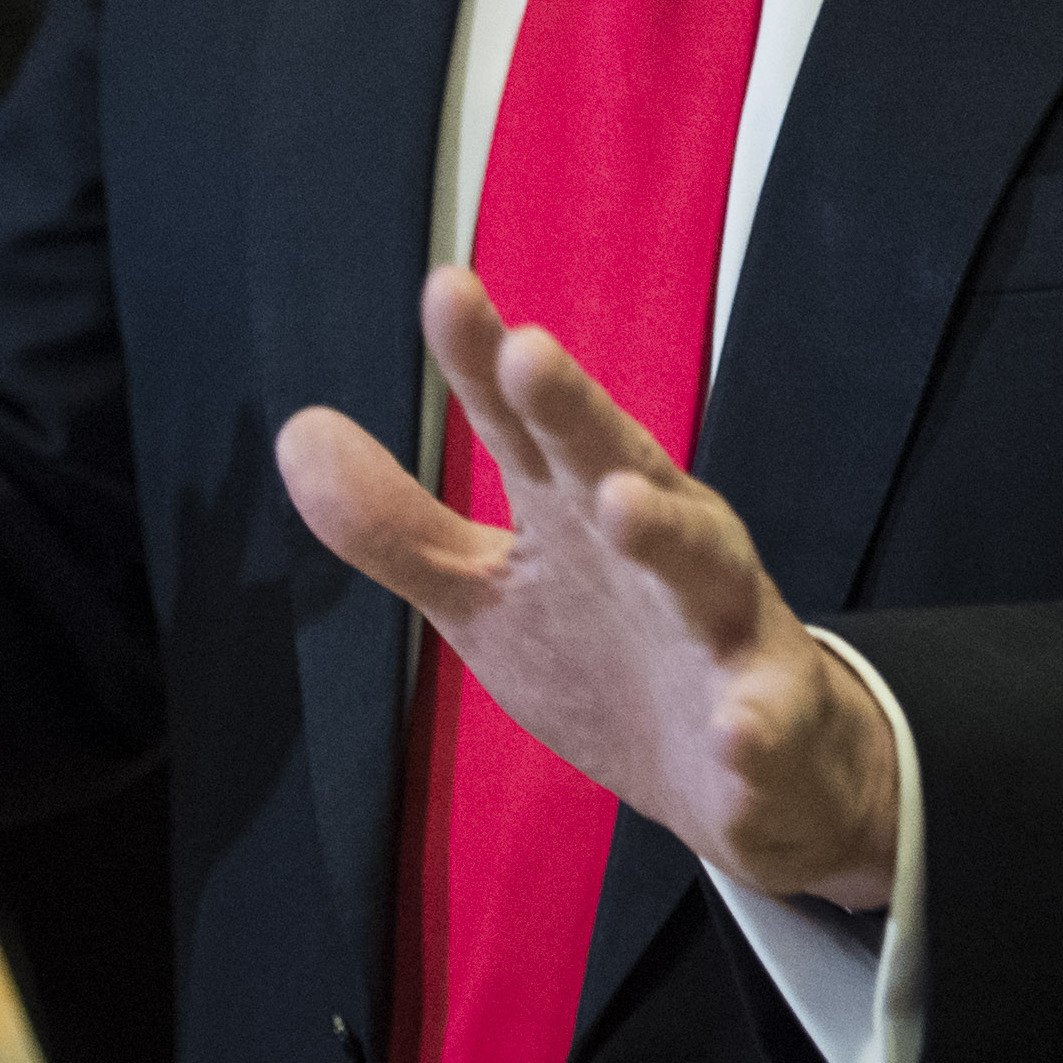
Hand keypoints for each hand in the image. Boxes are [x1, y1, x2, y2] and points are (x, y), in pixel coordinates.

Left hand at [278, 266, 899, 907]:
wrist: (749, 772)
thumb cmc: (606, 655)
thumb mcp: (488, 594)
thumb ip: (399, 525)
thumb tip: (296, 432)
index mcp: (580, 507)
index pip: (524, 425)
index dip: (482, 363)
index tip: (445, 290)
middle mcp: (656, 543)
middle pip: (615, 462)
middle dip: (576, 411)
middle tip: (527, 352)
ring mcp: (719, 625)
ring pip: (700, 569)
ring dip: (666, 533)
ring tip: (623, 506)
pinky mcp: (765, 718)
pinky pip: (761, 720)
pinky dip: (752, 722)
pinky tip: (735, 729)